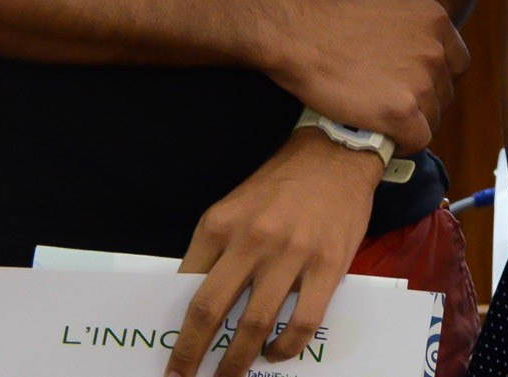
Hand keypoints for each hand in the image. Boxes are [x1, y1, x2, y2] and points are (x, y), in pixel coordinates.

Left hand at [165, 128, 381, 376]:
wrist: (337, 153)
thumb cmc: (281, 184)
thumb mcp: (234, 207)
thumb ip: (216, 249)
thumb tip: (198, 300)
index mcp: (220, 225)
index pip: (187, 287)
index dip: (175, 326)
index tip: (170, 357)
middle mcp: (251, 240)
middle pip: (211, 311)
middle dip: (192, 354)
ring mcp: (292, 254)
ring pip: (254, 323)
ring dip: (237, 360)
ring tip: (230, 376)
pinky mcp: (329, 265)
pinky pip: (303, 320)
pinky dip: (286, 346)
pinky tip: (276, 353)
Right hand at [259, 0, 469, 150]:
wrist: (298, 32)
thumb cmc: (337, 7)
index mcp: (438, 21)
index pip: (456, 64)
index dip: (433, 76)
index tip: (405, 80)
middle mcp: (435, 51)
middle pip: (445, 92)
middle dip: (422, 99)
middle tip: (387, 99)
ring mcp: (419, 82)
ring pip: (433, 117)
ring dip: (412, 122)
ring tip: (381, 117)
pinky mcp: (400, 111)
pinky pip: (418, 139)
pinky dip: (403, 142)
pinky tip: (382, 134)